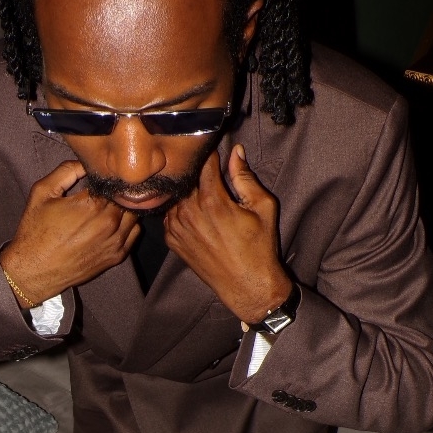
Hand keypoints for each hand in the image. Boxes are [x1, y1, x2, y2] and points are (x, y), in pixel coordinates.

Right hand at [0, 161, 139, 305]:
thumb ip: (66, 170)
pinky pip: (135, 233)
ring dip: (124, 207)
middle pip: (125, 197)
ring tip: (109, 206)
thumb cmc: (35, 232)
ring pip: (134, 213)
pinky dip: (128, 225)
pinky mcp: (117, 256)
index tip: (98, 178)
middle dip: (117, 191)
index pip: (112, 181)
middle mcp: (108, 223)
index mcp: (91, 204)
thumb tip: (86, 161)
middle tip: (104, 191)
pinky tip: (113, 223)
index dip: (106, 177)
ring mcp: (115, 241)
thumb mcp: (42, 192)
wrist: (34, 270)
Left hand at [164, 145, 291, 322]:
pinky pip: (169, 214)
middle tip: (205, 167)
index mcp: (213, 200)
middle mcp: (190, 212)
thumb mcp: (262, 208)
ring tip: (198, 189)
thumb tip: (236, 153)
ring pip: (175, 195)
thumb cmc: (259, 248)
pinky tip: (192, 210)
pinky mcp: (172, 241)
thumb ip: (245, 178)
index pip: (204, 163)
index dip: (209, 152)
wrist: (246, 286)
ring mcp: (177, 228)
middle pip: (186, 178)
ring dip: (185, 189)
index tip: (212, 145)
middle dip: (195, 170)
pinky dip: (178, 208)